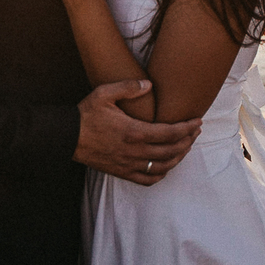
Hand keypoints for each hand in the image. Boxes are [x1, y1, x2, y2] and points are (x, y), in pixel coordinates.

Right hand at [72, 79, 201, 185]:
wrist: (67, 137)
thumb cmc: (86, 113)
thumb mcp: (104, 93)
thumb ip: (128, 87)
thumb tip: (149, 84)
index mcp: (134, 131)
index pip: (170, 133)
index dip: (187, 128)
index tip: (198, 121)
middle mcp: (135, 151)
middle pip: (172, 150)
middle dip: (188, 140)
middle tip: (195, 131)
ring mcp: (129, 164)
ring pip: (163, 166)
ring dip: (179, 157)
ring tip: (186, 146)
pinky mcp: (122, 172)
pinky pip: (148, 179)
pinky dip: (162, 173)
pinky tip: (166, 165)